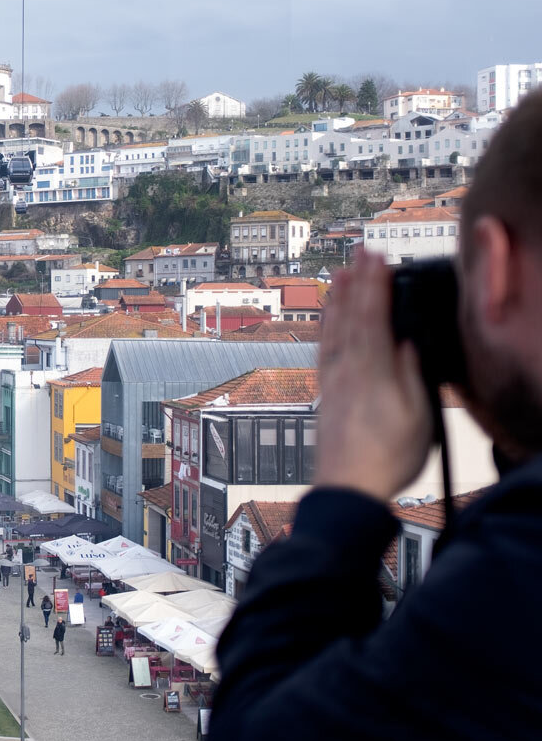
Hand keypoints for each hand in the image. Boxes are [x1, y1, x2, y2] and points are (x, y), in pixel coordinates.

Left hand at [316, 254, 432, 501]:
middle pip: (351, 316)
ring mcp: (331, 380)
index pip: (373, 318)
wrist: (346, 488)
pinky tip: (327, 317)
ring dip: (339, 298)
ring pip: (333, 329)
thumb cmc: (385, 458)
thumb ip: (409, 374)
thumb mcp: (415, 416)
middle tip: (360, 252)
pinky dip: (325, 326)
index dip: (375, 285)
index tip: (378, 259)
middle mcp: (345, 370)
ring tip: (341, 273)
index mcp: (370, 372)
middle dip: (358, 282)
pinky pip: (323, 348)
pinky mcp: (324, 393)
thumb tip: (406, 342)